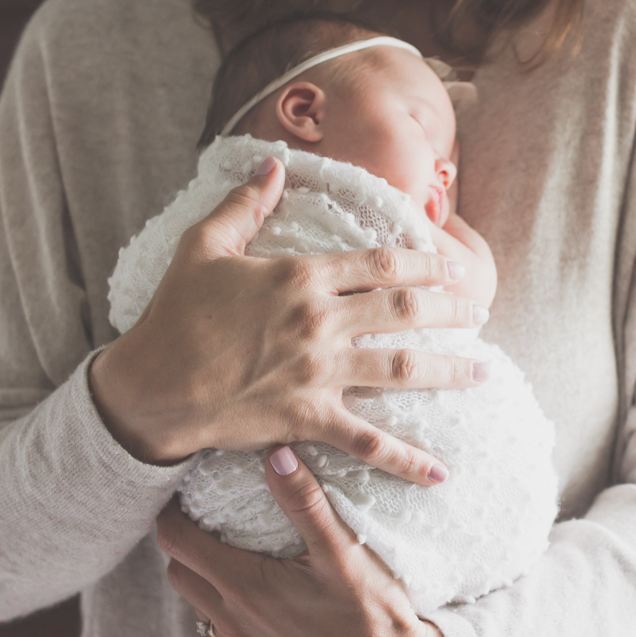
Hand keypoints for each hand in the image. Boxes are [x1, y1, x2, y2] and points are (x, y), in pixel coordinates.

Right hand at [90, 158, 488, 478]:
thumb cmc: (173, 314)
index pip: (381, 263)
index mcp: (301, 277)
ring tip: (484, 371)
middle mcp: (320, 322)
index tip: (452, 267)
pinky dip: (407, 460)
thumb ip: (245, 204)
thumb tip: (273, 164)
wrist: (151, 387)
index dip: (424, 263)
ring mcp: (319, 373)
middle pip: (404, 311)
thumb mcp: (204, 246)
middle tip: (478, 311)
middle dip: (450, 310)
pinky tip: (440, 472)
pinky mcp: (309, 418)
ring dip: (449, 370)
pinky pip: (368, 441)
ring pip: (402, 369)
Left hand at [156, 447, 448, 636]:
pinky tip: (259, 587)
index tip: (182, 490)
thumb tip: (276, 454)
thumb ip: (305, 502)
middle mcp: (233, 620)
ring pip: (198, 603)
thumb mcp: (341, 551)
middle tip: (202, 514)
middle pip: (178, 572)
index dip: (170, 512)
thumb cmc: (370, 613)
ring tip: (228, 547)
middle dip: (180, 542)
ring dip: (201, 574)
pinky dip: (224, 601)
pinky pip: (222, 626)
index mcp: (244, 587)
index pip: (177, 542)